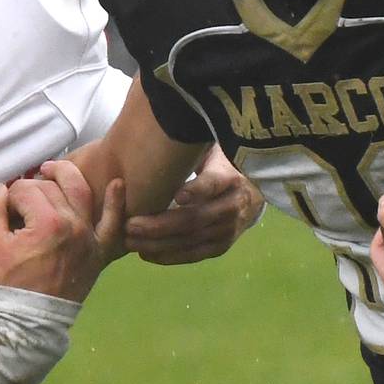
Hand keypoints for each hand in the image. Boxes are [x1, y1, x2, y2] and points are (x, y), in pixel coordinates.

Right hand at [0, 160, 124, 301]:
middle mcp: (74, 224)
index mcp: (47, 223)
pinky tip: (118, 184)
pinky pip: (112, 223)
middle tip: (19, 204)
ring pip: (80, 193)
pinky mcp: (99, 249)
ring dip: (66, 177)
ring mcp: (90, 236)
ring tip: (51, 171)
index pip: (26, 190)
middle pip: (50, 189)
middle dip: (31, 191)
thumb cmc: (9, 283)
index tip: (3, 210)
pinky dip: (116, 203)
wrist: (31, 320)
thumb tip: (0, 189)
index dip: (10, 197)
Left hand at [125, 145, 263, 264]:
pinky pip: (193, 255)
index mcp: (229, 177)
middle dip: (160, 225)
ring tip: (131, 241)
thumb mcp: (211, 152)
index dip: (198, 190)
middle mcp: (232, 206)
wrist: (252, 193)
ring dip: (158, 243)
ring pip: (190, 241)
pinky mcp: (221, 247)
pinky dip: (168, 256)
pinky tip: (146, 254)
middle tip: (130, 224)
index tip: (178, 195)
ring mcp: (228, 231)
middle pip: (195, 219)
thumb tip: (160, 127)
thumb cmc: (218, 166)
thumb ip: (190, 150)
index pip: (215, 183)